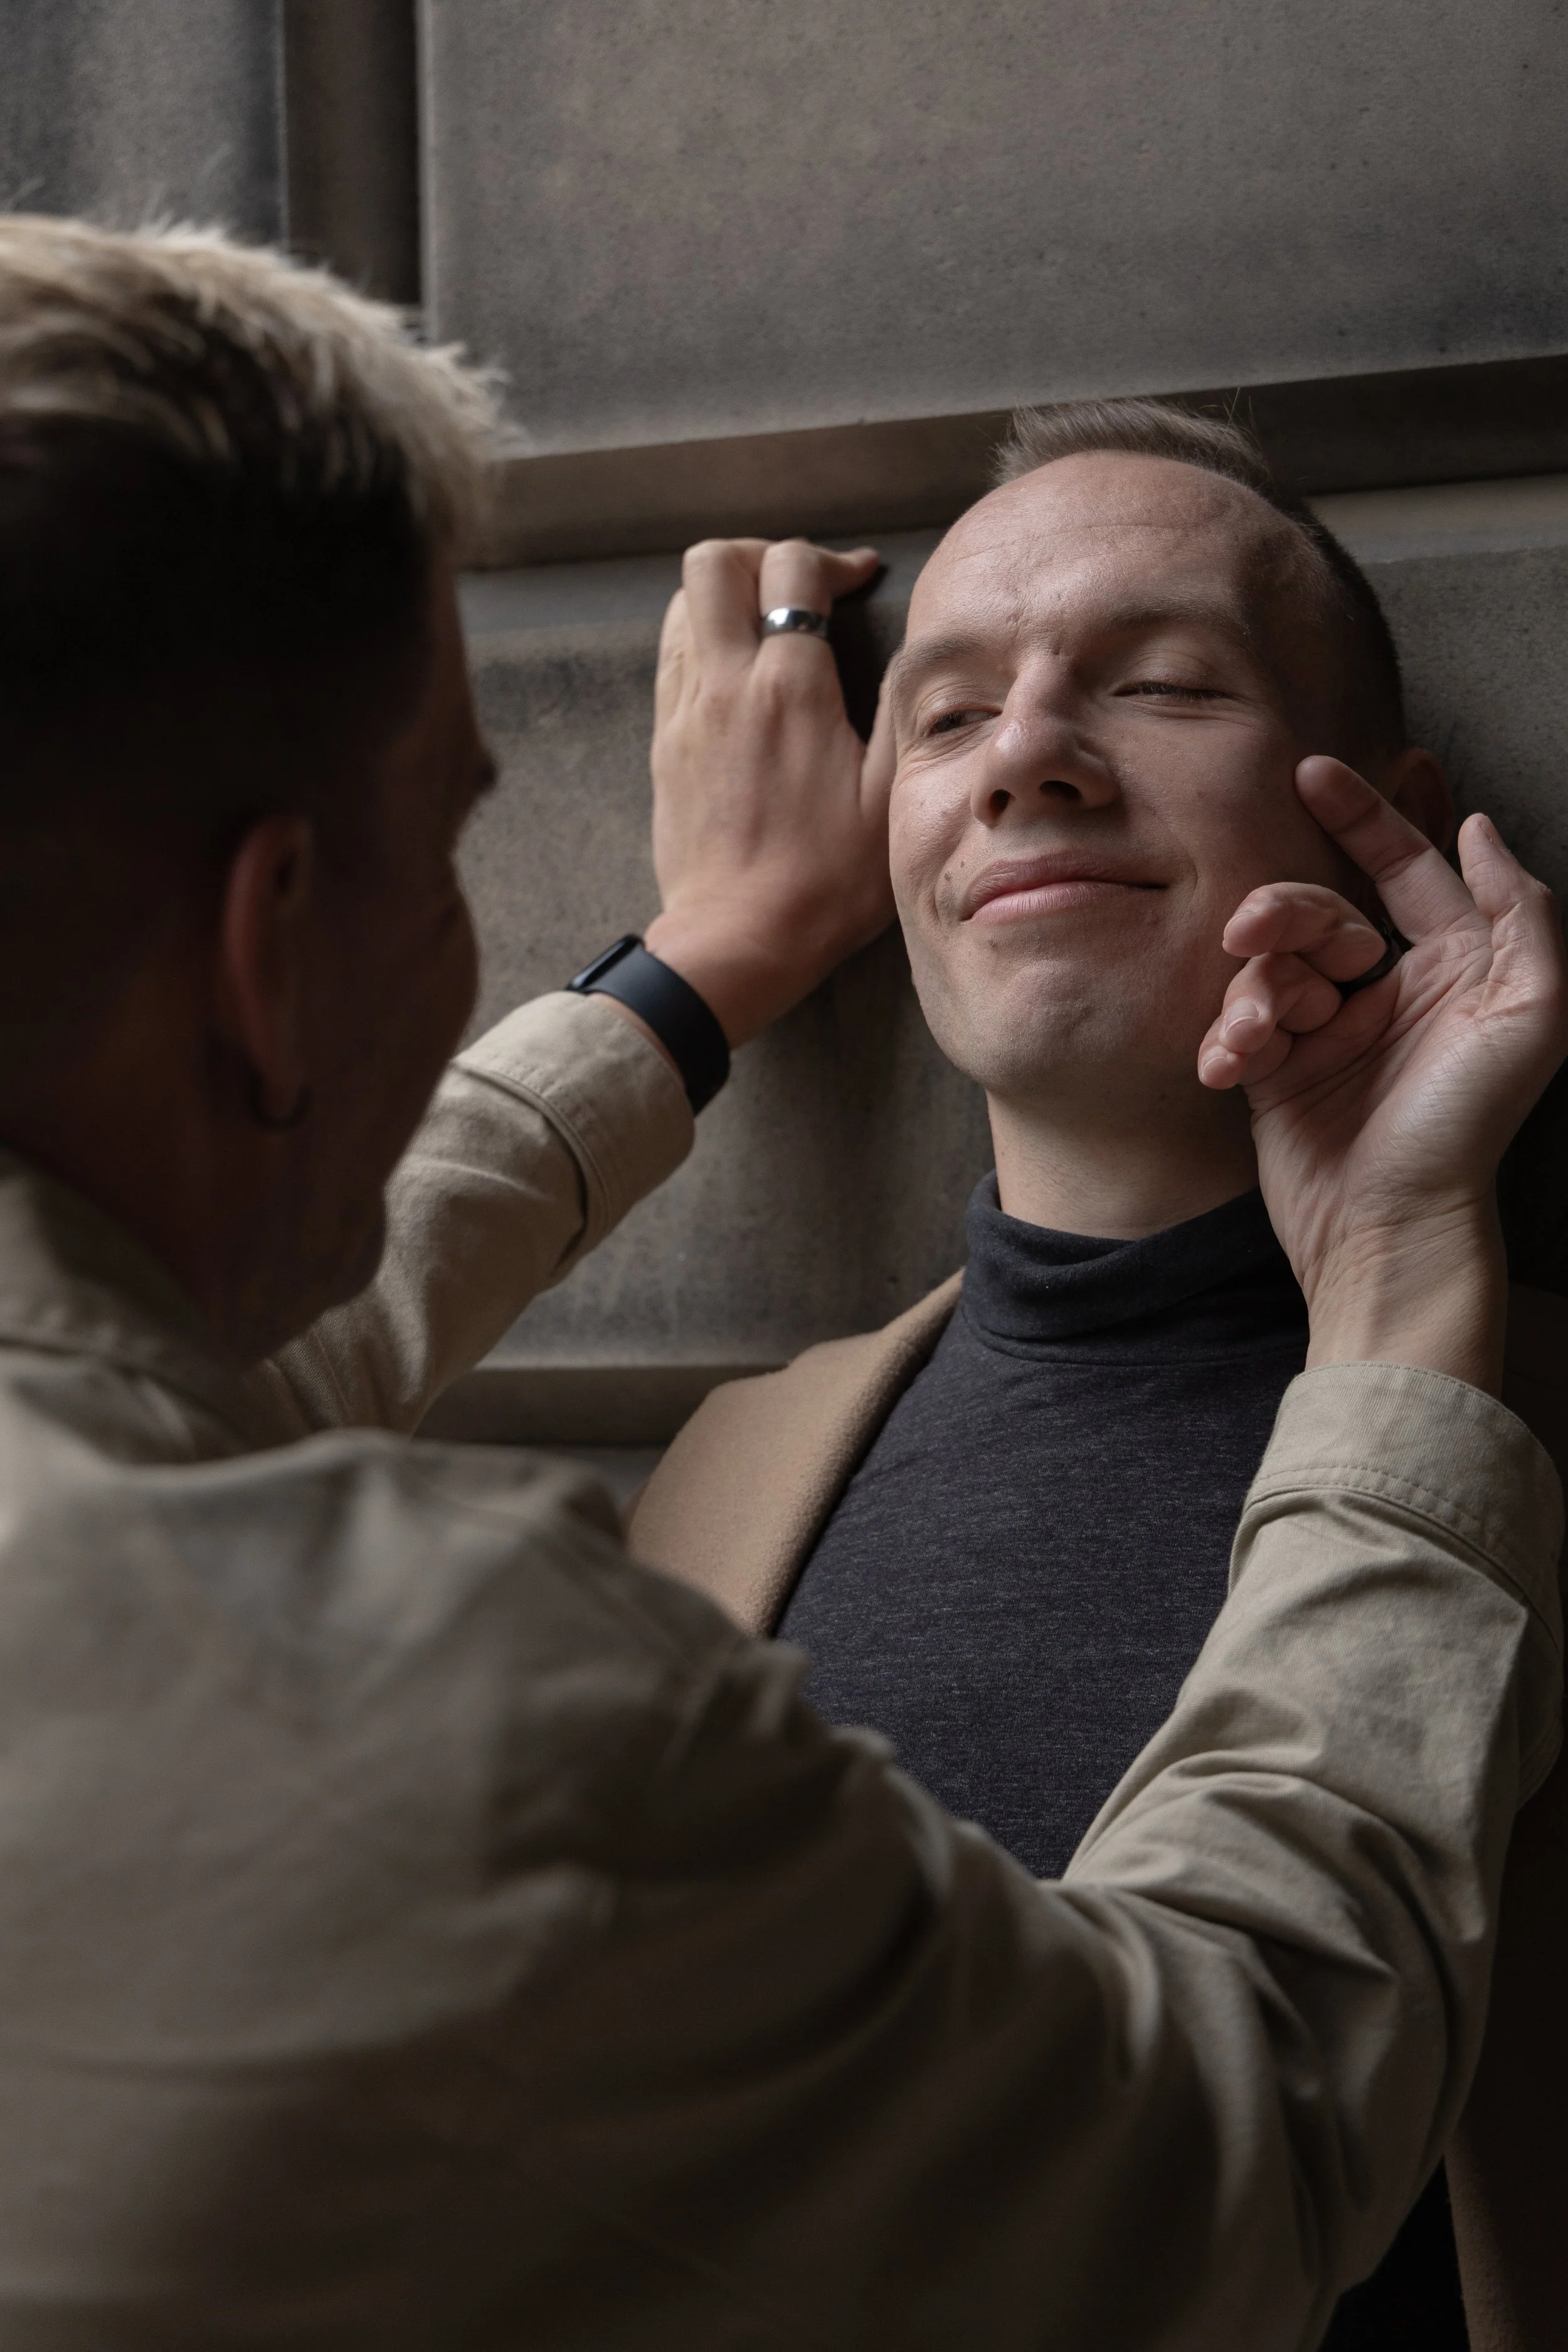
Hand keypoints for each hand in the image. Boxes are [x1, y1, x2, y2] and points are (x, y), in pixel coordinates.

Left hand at [642, 536, 897, 1044]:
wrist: (737, 942)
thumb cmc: (824, 884)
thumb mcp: (890, 800)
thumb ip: (902, 711)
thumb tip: (915, 650)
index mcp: (789, 691)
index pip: (792, 571)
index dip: (831, 560)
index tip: (859, 582)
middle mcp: (726, 686)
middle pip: (713, 564)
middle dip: (761, 556)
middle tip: (801, 589)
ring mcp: (685, 714)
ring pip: (682, 605)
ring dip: (727, 598)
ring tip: (771, 628)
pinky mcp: (665, 745)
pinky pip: (671, 659)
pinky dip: (702, 642)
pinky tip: (741, 679)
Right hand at [1199, 758, 1567, 1387]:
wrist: (1391, 1231)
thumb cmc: (1464, 1130)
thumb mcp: (1531, 1017)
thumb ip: (1519, 914)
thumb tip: (1478, 829)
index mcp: (1453, 968)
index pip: (1405, 870)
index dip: (1363, 816)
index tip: (1312, 772)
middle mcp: (1389, 991)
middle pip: (1320, 912)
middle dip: (1285, 912)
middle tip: (1252, 931)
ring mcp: (1327, 1031)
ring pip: (1270, 965)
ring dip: (1256, 989)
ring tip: (1262, 1033)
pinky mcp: (1275, 1073)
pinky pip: (1237, 1024)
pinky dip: (1231, 1037)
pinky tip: (1234, 1066)